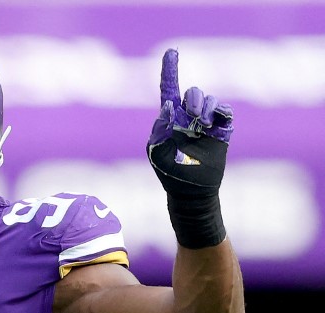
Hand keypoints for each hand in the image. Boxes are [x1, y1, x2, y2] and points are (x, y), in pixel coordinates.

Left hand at [147, 48, 232, 197]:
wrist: (192, 191)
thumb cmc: (170, 172)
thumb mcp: (156, 152)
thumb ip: (159, 129)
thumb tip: (168, 106)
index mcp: (169, 118)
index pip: (168, 89)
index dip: (170, 69)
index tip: (172, 52)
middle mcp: (188, 116)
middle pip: (193, 92)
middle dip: (195, 99)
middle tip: (194, 115)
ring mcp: (206, 122)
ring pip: (211, 99)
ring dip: (207, 106)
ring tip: (203, 123)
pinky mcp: (222, 129)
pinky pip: (225, 110)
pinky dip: (221, 112)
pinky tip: (215, 124)